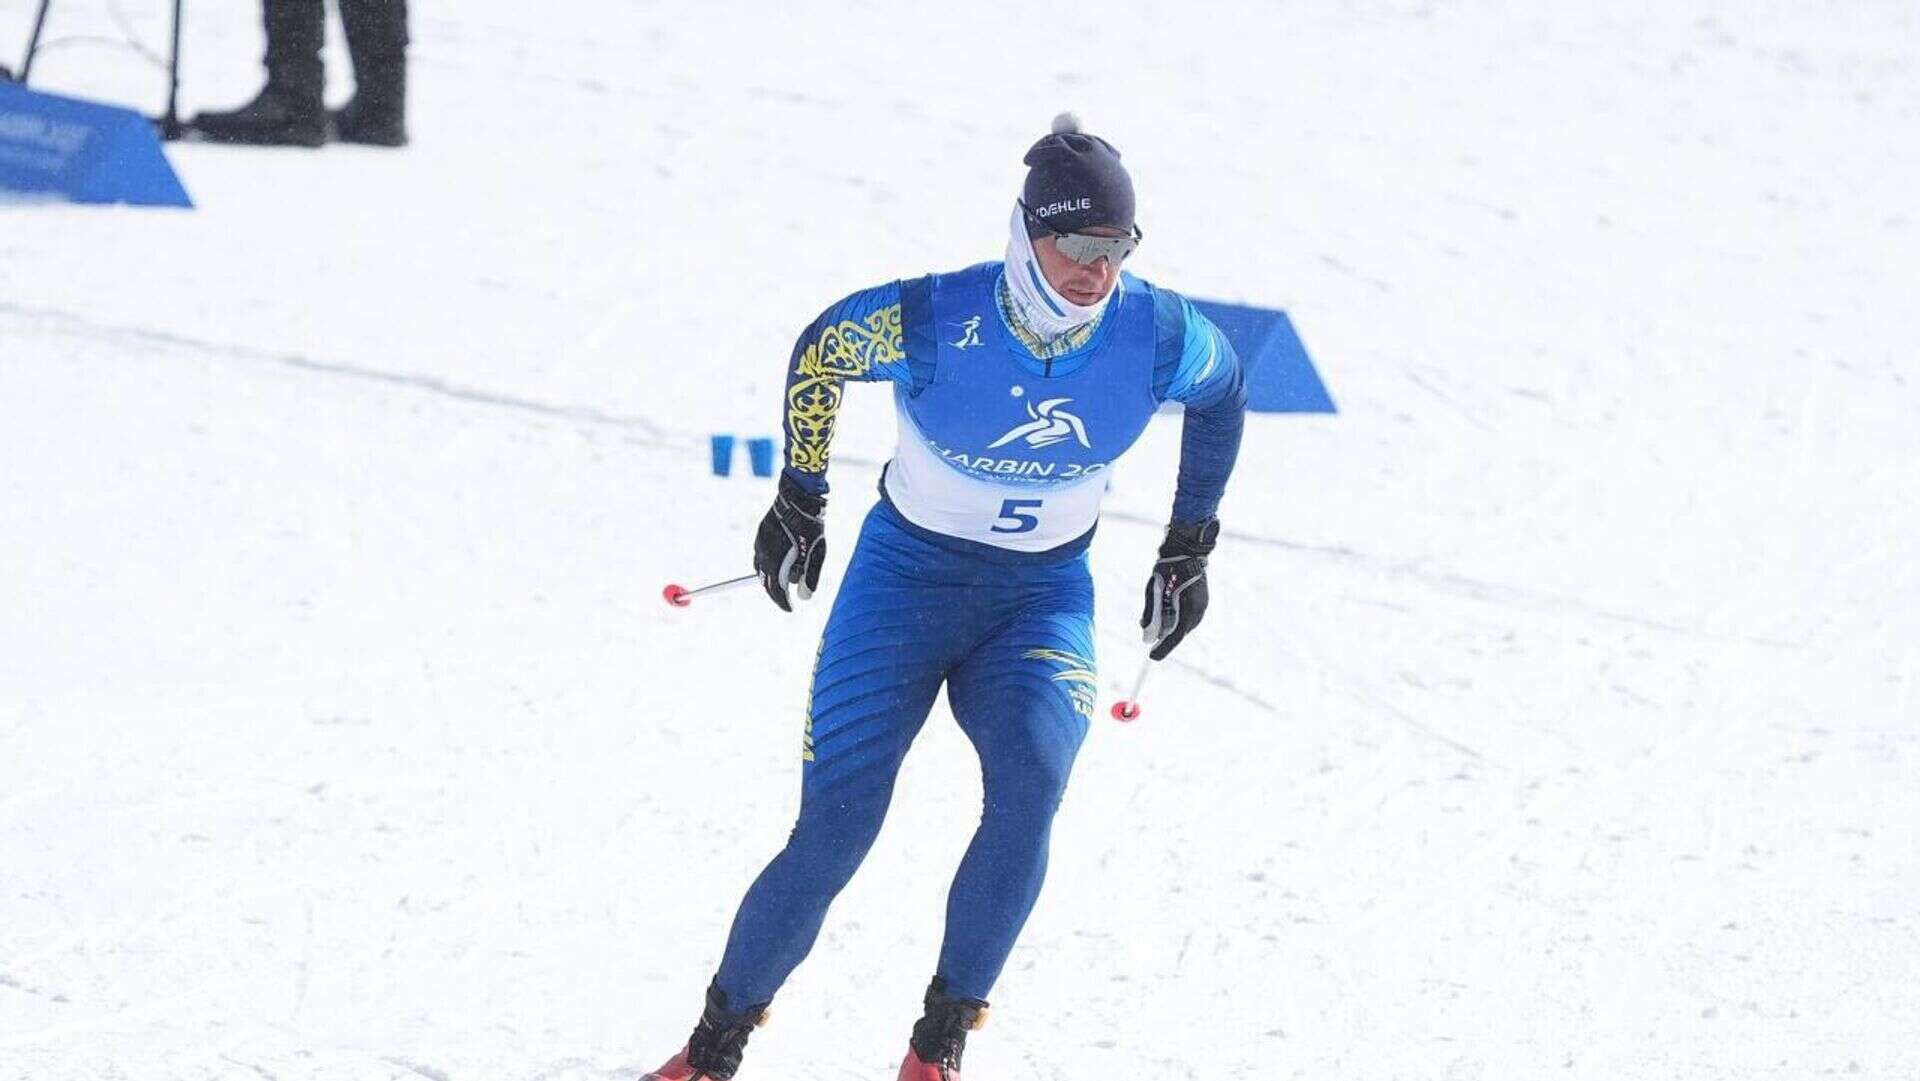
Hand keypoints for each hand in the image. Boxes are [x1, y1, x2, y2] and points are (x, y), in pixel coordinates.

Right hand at [754, 474, 826, 611]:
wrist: (797, 499)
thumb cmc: (810, 527)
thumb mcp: (815, 554)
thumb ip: (810, 576)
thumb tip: (804, 597)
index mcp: (777, 562)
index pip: (777, 590)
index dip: (783, 602)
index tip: (790, 609)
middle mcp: (763, 555)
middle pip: (766, 582)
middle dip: (776, 593)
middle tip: (786, 600)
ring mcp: (759, 544)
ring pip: (761, 569)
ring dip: (771, 578)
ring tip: (783, 584)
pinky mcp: (760, 535)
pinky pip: (761, 556)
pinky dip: (768, 565)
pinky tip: (778, 565)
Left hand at [1140, 518, 1219, 659]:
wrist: (1187, 548)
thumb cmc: (1168, 567)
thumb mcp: (1153, 588)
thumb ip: (1150, 610)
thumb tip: (1144, 628)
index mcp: (1189, 608)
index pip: (1175, 635)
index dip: (1163, 648)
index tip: (1152, 657)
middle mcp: (1198, 610)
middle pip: (1180, 632)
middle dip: (1166, 640)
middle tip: (1153, 648)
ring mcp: (1202, 605)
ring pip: (1185, 625)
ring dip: (1172, 630)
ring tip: (1158, 635)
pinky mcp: (1201, 600)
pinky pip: (1188, 616)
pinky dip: (1177, 620)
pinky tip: (1167, 620)